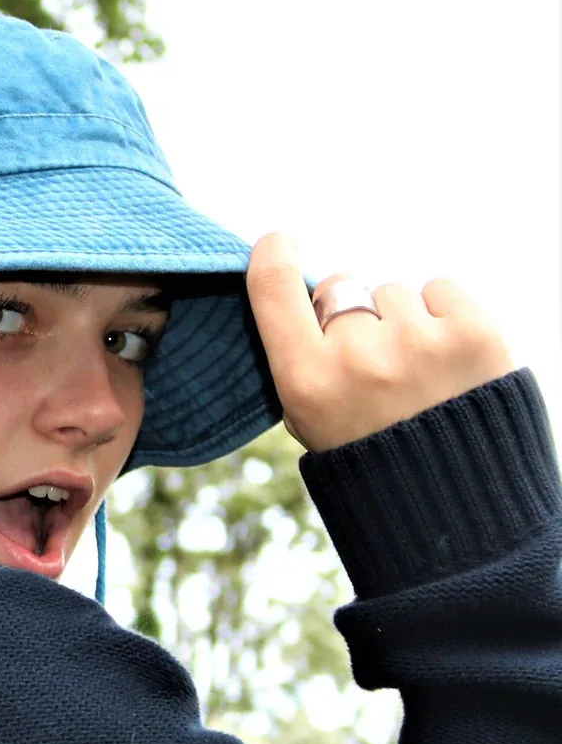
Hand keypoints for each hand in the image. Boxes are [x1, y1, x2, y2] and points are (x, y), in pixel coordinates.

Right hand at [245, 232, 515, 452]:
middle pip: (341, 287)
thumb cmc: (370, 455)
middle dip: (349, 312)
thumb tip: (304, 294)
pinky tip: (444, 357)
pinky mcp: (472, 331)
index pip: (273, 288)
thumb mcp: (307, 420)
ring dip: (400, 319)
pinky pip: (439, 288)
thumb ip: (298, 358)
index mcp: (306, 382)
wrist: (452, 502)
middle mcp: (357, 357)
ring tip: (416, 372)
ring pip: (392, 291)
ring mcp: (417, 341)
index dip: (272, 253)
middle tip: (370, 362)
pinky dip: (440, 314)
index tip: (280, 241)